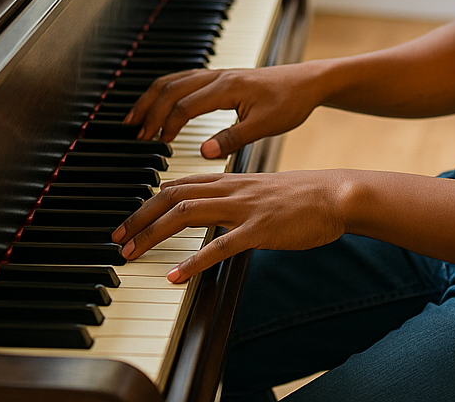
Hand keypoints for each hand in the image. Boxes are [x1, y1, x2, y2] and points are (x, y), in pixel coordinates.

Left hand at [110, 170, 349, 280]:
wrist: (336, 194)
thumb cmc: (304, 195)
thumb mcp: (263, 190)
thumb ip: (236, 197)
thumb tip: (214, 211)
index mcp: (232, 179)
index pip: (181, 183)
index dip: (150, 201)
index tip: (129, 220)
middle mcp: (233, 189)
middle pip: (174, 195)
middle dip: (140, 216)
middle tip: (118, 238)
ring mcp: (245, 208)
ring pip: (188, 213)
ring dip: (155, 233)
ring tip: (133, 253)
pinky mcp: (260, 229)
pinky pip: (220, 245)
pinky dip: (193, 260)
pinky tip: (176, 275)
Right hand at [123, 64, 321, 158]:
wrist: (308, 82)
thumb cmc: (291, 101)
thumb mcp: (265, 125)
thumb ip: (233, 138)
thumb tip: (203, 153)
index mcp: (227, 88)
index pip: (185, 106)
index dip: (167, 126)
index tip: (155, 145)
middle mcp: (219, 76)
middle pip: (171, 89)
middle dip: (148, 110)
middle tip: (133, 134)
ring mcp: (219, 74)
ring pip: (174, 80)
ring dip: (152, 98)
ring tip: (134, 118)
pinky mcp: (222, 76)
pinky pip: (184, 79)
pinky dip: (166, 91)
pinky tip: (159, 104)